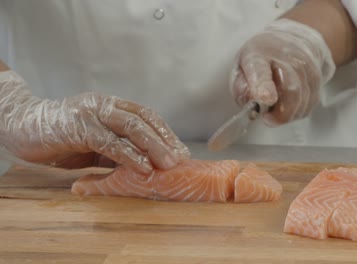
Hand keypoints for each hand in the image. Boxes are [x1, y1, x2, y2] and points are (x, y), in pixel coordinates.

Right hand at [0, 71, 189, 173]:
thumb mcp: (95, 146)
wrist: (22, 127)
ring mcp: (92, 112)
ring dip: (153, 146)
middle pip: (144, 119)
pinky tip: (142, 167)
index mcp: (112, 106)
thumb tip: (143, 168)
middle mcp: (105, 105)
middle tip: (180, 159)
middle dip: (165, 140)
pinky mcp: (78, 126)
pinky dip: (128, 155)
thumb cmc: (61, 138)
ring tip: (167, 164)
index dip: (166, 133)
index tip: (180, 151)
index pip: (147, 116)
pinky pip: (109, 141)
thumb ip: (116, 151)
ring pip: (131, 126)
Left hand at [230, 19, 335, 125]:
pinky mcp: (317, 77)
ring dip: (288, 114)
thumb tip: (252, 104)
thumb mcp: (241, 67)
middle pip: (290, 90)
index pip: (262, 71)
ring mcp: (305, 66)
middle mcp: (286, 57)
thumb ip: (242, 89)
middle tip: (268, 119)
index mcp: (259, 55)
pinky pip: (310, 104)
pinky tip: (289, 107)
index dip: (264, 86)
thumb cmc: (262, 57)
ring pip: (302, 100)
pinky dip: (298, 111)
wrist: (291, 40)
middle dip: (280, 113)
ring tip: (276, 110)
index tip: (266, 99)